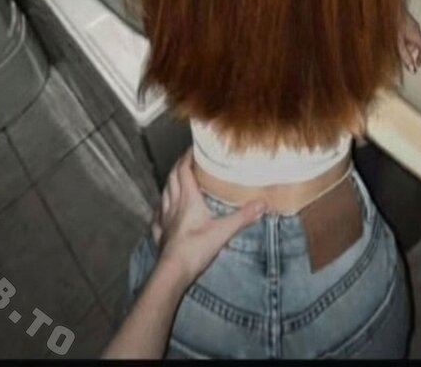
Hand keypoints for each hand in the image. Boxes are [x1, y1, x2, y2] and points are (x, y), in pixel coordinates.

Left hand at [151, 149, 266, 286]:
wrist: (173, 272)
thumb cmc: (195, 249)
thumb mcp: (223, 231)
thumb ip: (243, 217)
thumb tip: (262, 204)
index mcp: (188, 199)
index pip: (184, 170)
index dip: (187, 157)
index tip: (193, 147)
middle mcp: (174, 204)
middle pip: (172, 178)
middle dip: (179, 166)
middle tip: (186, 159)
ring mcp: (165, 219)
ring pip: (164, 194)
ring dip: (170, 183)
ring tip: (176, 179)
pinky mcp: (161, 234)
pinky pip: (158, 216)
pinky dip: (161, 208)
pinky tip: (162, 210)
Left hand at [397, 11, 420, 71]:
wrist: (387, 6)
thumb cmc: (392, 21)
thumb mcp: (398, 42)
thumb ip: (405, 55)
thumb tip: (411, 68)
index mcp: (416, 34)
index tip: (418, 64)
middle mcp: (415, 28)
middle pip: (418, 43)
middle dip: (411, 52)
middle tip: (404, 57)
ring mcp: (410, 22)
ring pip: (412, 37)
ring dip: (406, 44)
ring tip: (396, 47)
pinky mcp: (404, 18)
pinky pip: (407, 31)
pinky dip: (403, 37)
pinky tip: (394, 37)